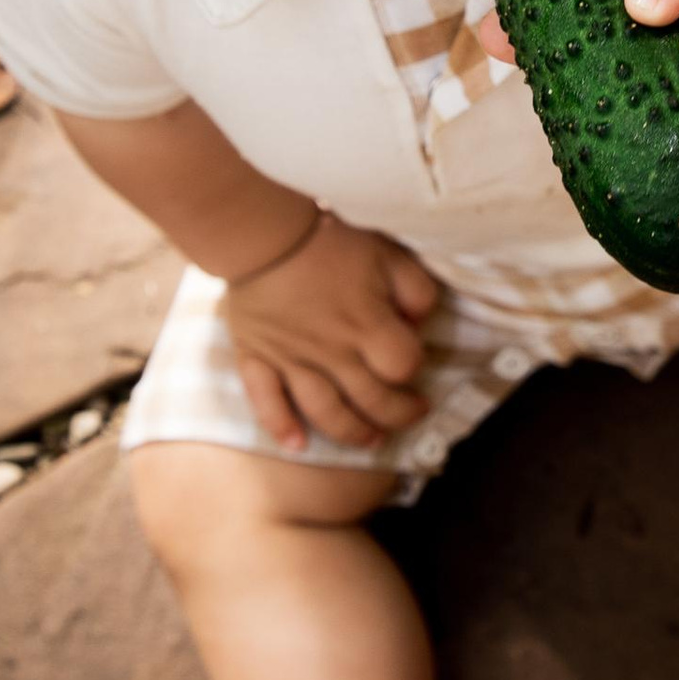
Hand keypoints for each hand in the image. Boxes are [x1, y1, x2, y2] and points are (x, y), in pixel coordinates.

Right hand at [224, 212, 438, 453]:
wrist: (262, 233)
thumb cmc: (329, 240)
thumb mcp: (388, 252)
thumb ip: (415, 289)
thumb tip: (421, 324)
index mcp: (366, 324)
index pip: (403, 366)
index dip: (414, 369)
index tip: (414, 363)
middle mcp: (332, 352)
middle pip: (372, 401)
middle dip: (397, 415)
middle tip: (410, 414)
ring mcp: (292, 360)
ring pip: (325, 413)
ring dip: (352, 433)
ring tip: (370, 440)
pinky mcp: (257, 358)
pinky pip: (265, 402)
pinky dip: (280, 427)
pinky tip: (297, 446)